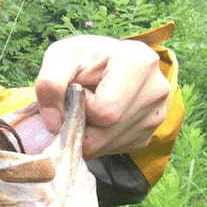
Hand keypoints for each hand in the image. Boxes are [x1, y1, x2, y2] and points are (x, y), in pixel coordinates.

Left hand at [34, 35, 170, 158]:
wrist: (102, 63)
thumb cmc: (81, 58)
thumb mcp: (59, 57)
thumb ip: (49, 84)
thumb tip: (54, 124)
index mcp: (140, 63)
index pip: (104, 111)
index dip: (81, 106)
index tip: (78, 89)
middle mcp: (157, 91)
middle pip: (104, 135)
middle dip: (81, 124)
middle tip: (80, 102)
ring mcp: (157, 115)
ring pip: (106, 146)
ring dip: (87, 133)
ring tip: (90, 107)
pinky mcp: (149, 134)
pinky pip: (113, 149)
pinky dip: (98, 139)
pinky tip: (100, 118)